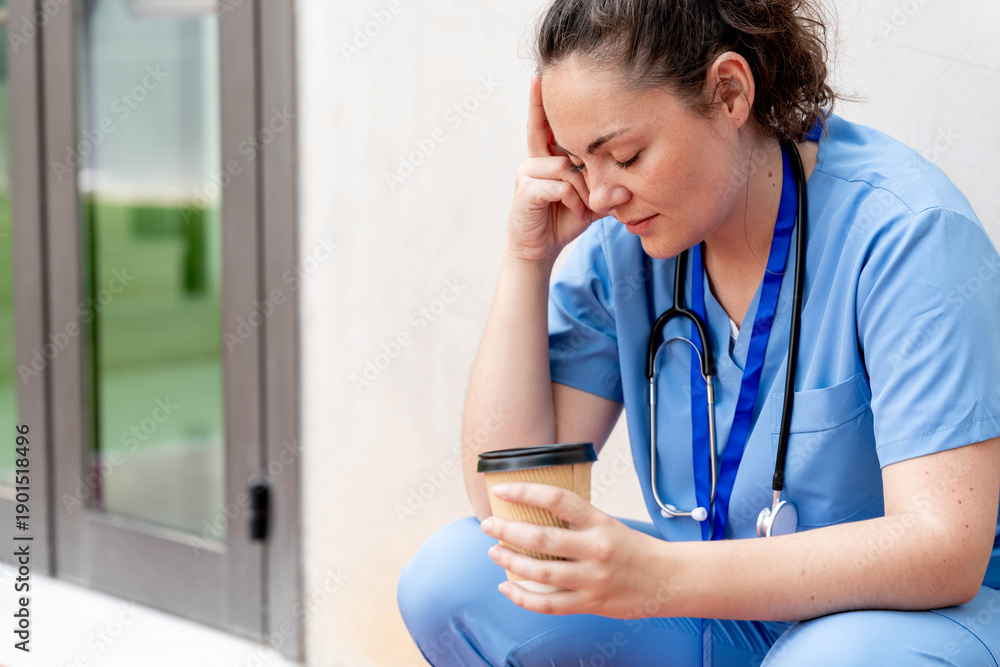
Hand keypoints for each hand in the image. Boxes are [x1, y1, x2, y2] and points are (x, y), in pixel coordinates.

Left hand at [480, 482, 681, 617]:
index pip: (557, 499)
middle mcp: (596, 549)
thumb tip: (534, 512)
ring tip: (494, 551)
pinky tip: (507, 587)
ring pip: (541, 572)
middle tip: (488, 524)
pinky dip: (523, 598)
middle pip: (542, 539)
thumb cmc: (634, 549)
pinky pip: (549, 604)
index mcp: (600, 522)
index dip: (525, 492)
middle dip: (507, 530)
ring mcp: (593, 579)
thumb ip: (577, 521)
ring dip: (510, 561)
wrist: (668, 580)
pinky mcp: (591, 603)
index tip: (501, 489)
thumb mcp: (608, 524)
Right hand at [506, 74, 598, 264]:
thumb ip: (608, 187)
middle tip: (596, 190)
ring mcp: (527, 173)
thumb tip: (629, 186)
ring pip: (567, 168)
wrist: (538, 249)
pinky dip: (573, 201)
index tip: (540, 75)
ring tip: (583, 209)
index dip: (540, 101)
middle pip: (563, 143)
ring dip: (584, 191)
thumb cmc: (563, 219)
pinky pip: (560, 186)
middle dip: (587, 165)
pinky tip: (575, 213)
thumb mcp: (591, 201)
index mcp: (546, 156)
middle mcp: (533, 159)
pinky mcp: (525, 191)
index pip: (544, 123)